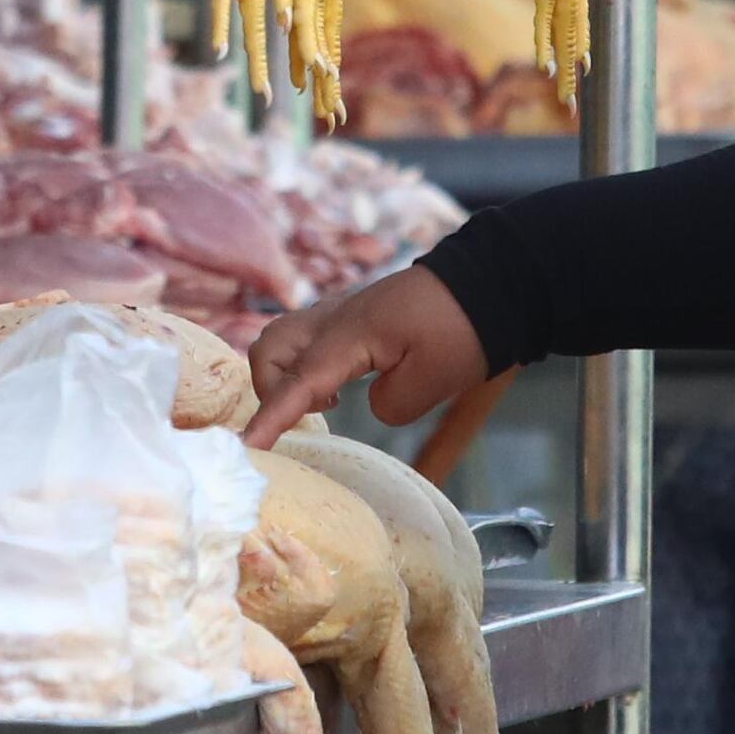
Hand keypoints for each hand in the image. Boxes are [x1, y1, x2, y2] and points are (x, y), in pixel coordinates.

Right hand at [249, 265, 492, 445]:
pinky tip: (336, 386)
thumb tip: (370, 402)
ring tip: (325, 402)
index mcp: (348, 336)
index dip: (270, 418)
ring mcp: (338, 313)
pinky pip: (302, 337)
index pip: (296, 382)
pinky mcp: (349, 315)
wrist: (487, 285)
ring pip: (280, 339)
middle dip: (270, 390)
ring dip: (283, 375)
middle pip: (268, 350)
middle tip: (311, 414)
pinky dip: (300, 365)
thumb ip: (389, 406)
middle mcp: (333, 320)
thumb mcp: (433, 382)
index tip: (247, 448)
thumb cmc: (462, 331)